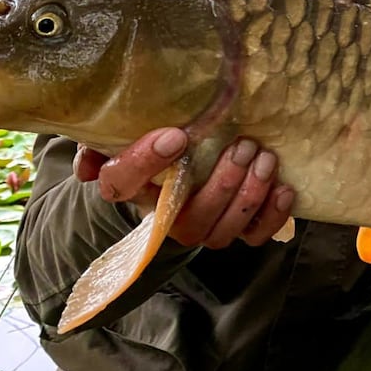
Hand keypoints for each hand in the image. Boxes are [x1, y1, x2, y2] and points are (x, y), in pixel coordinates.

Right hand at [73, 127, 294, 248]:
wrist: (184, 169)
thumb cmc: (157, 146)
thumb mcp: (125, 133)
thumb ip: (101, 140)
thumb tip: (85, 168)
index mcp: (134, 190)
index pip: (122, 186)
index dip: (145, 163)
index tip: (177, 135)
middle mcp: (168, 218)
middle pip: (189, 217)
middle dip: (222, 182)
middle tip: (244, 145)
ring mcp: (204, 228)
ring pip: (222, 232)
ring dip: (248, 196)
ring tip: (265, 159)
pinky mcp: (236, 230)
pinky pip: (254, 237)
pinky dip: (272, 216)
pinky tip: (284, 188)